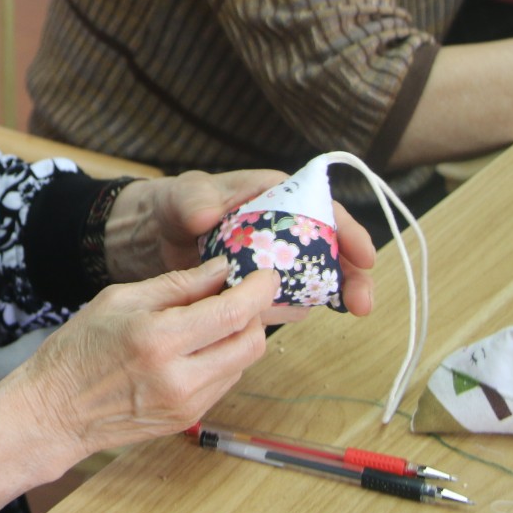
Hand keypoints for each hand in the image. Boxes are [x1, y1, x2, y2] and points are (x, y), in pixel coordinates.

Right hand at [4, 258, 275, 459]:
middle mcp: (180, 377)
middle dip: (254, 313)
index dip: (259, 290)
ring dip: (239, 336)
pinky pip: (225, 381)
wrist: (56, 411)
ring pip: (243, 364)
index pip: (233, 313)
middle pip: (251, 342)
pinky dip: (223, 358)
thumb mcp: (119, 300)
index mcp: (159, 339)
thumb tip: (221, 270)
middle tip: (240, 294)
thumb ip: (176, 284)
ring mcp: (187, 404)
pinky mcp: (188, 419)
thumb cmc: (79, 349)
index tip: (266, 274)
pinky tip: (197, 346)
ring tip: (212, 318)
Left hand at [105, 170, 376, 317]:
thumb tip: (207, 214)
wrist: (149, 239)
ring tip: (346, 312)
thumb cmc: (171, 206)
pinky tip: (295, 316)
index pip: (323, 209)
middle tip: (361, 302)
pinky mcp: (257, 289)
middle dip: (352, 274)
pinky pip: (283, 301)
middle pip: (329, 250)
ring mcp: (272, 262)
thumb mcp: (180, 197)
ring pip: (313, 279)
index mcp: (274, 196)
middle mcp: (281, 229)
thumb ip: (192, 201)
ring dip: (332, 295)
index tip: (363, 256)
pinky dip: (293, 310)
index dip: (348, 231)